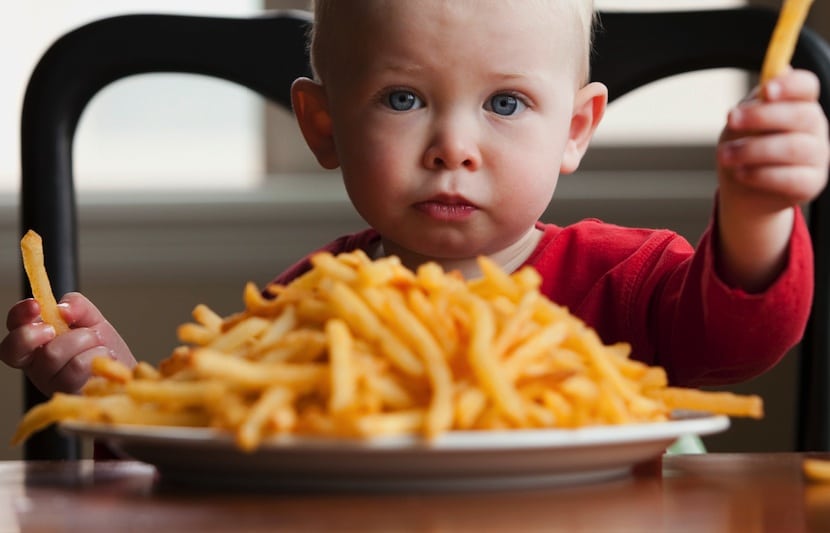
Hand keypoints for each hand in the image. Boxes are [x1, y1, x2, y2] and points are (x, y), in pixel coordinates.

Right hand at [0, 292, 134, 394]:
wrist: (126, 373)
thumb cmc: (103, 347)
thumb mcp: (91, 318)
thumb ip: (76, 305)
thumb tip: (62, 309)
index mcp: (37, 342)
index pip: (13, 329)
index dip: (18, 316)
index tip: (35, 306)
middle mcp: (37, 364)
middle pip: (21, 347)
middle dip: (43, 332)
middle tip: (64, 330)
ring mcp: (50, 382)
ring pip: (53, 353)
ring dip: (85, 340)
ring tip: (97, 344)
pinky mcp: (68, 393)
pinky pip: (77, 366)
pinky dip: (97, 353)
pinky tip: (104, 356)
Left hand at [717, 68, 828, 212]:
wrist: (743, 191)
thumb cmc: (744, 148)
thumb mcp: (743, 122)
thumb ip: (757, 101)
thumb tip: (779, 70)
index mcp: (800, 104)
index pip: (807, 86)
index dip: (791, 85)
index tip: (767, 89)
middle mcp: (815, 128)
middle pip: (801, 115)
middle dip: (762, 116)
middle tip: (730, 120)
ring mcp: (819, 156)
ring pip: (794, 148)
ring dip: (753, 150)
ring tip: (725, 155)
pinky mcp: (812, 183)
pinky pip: (790, 178)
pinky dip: (761, 175)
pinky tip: (740, 173)